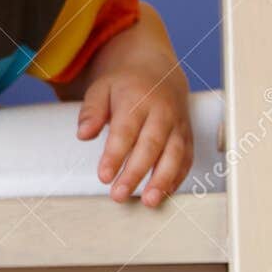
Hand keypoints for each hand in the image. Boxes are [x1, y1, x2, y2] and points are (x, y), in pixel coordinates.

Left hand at [75, 65, 192, 206]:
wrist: (157, 70)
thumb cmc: (125, 84)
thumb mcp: (100, 89)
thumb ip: (91, 111)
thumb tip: (83, 134)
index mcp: (137, 100)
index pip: (125, 132)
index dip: (115, 156)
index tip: (104, 176)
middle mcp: (162, 113)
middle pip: (151, 146)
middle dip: (136, 174)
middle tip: (120, 194)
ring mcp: (178, 124)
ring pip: (174, 155)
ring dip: (163, 180)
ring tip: (148, 201)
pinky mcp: (188, 134)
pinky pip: (187, 157)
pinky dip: (178, 176)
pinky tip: (165, 192)